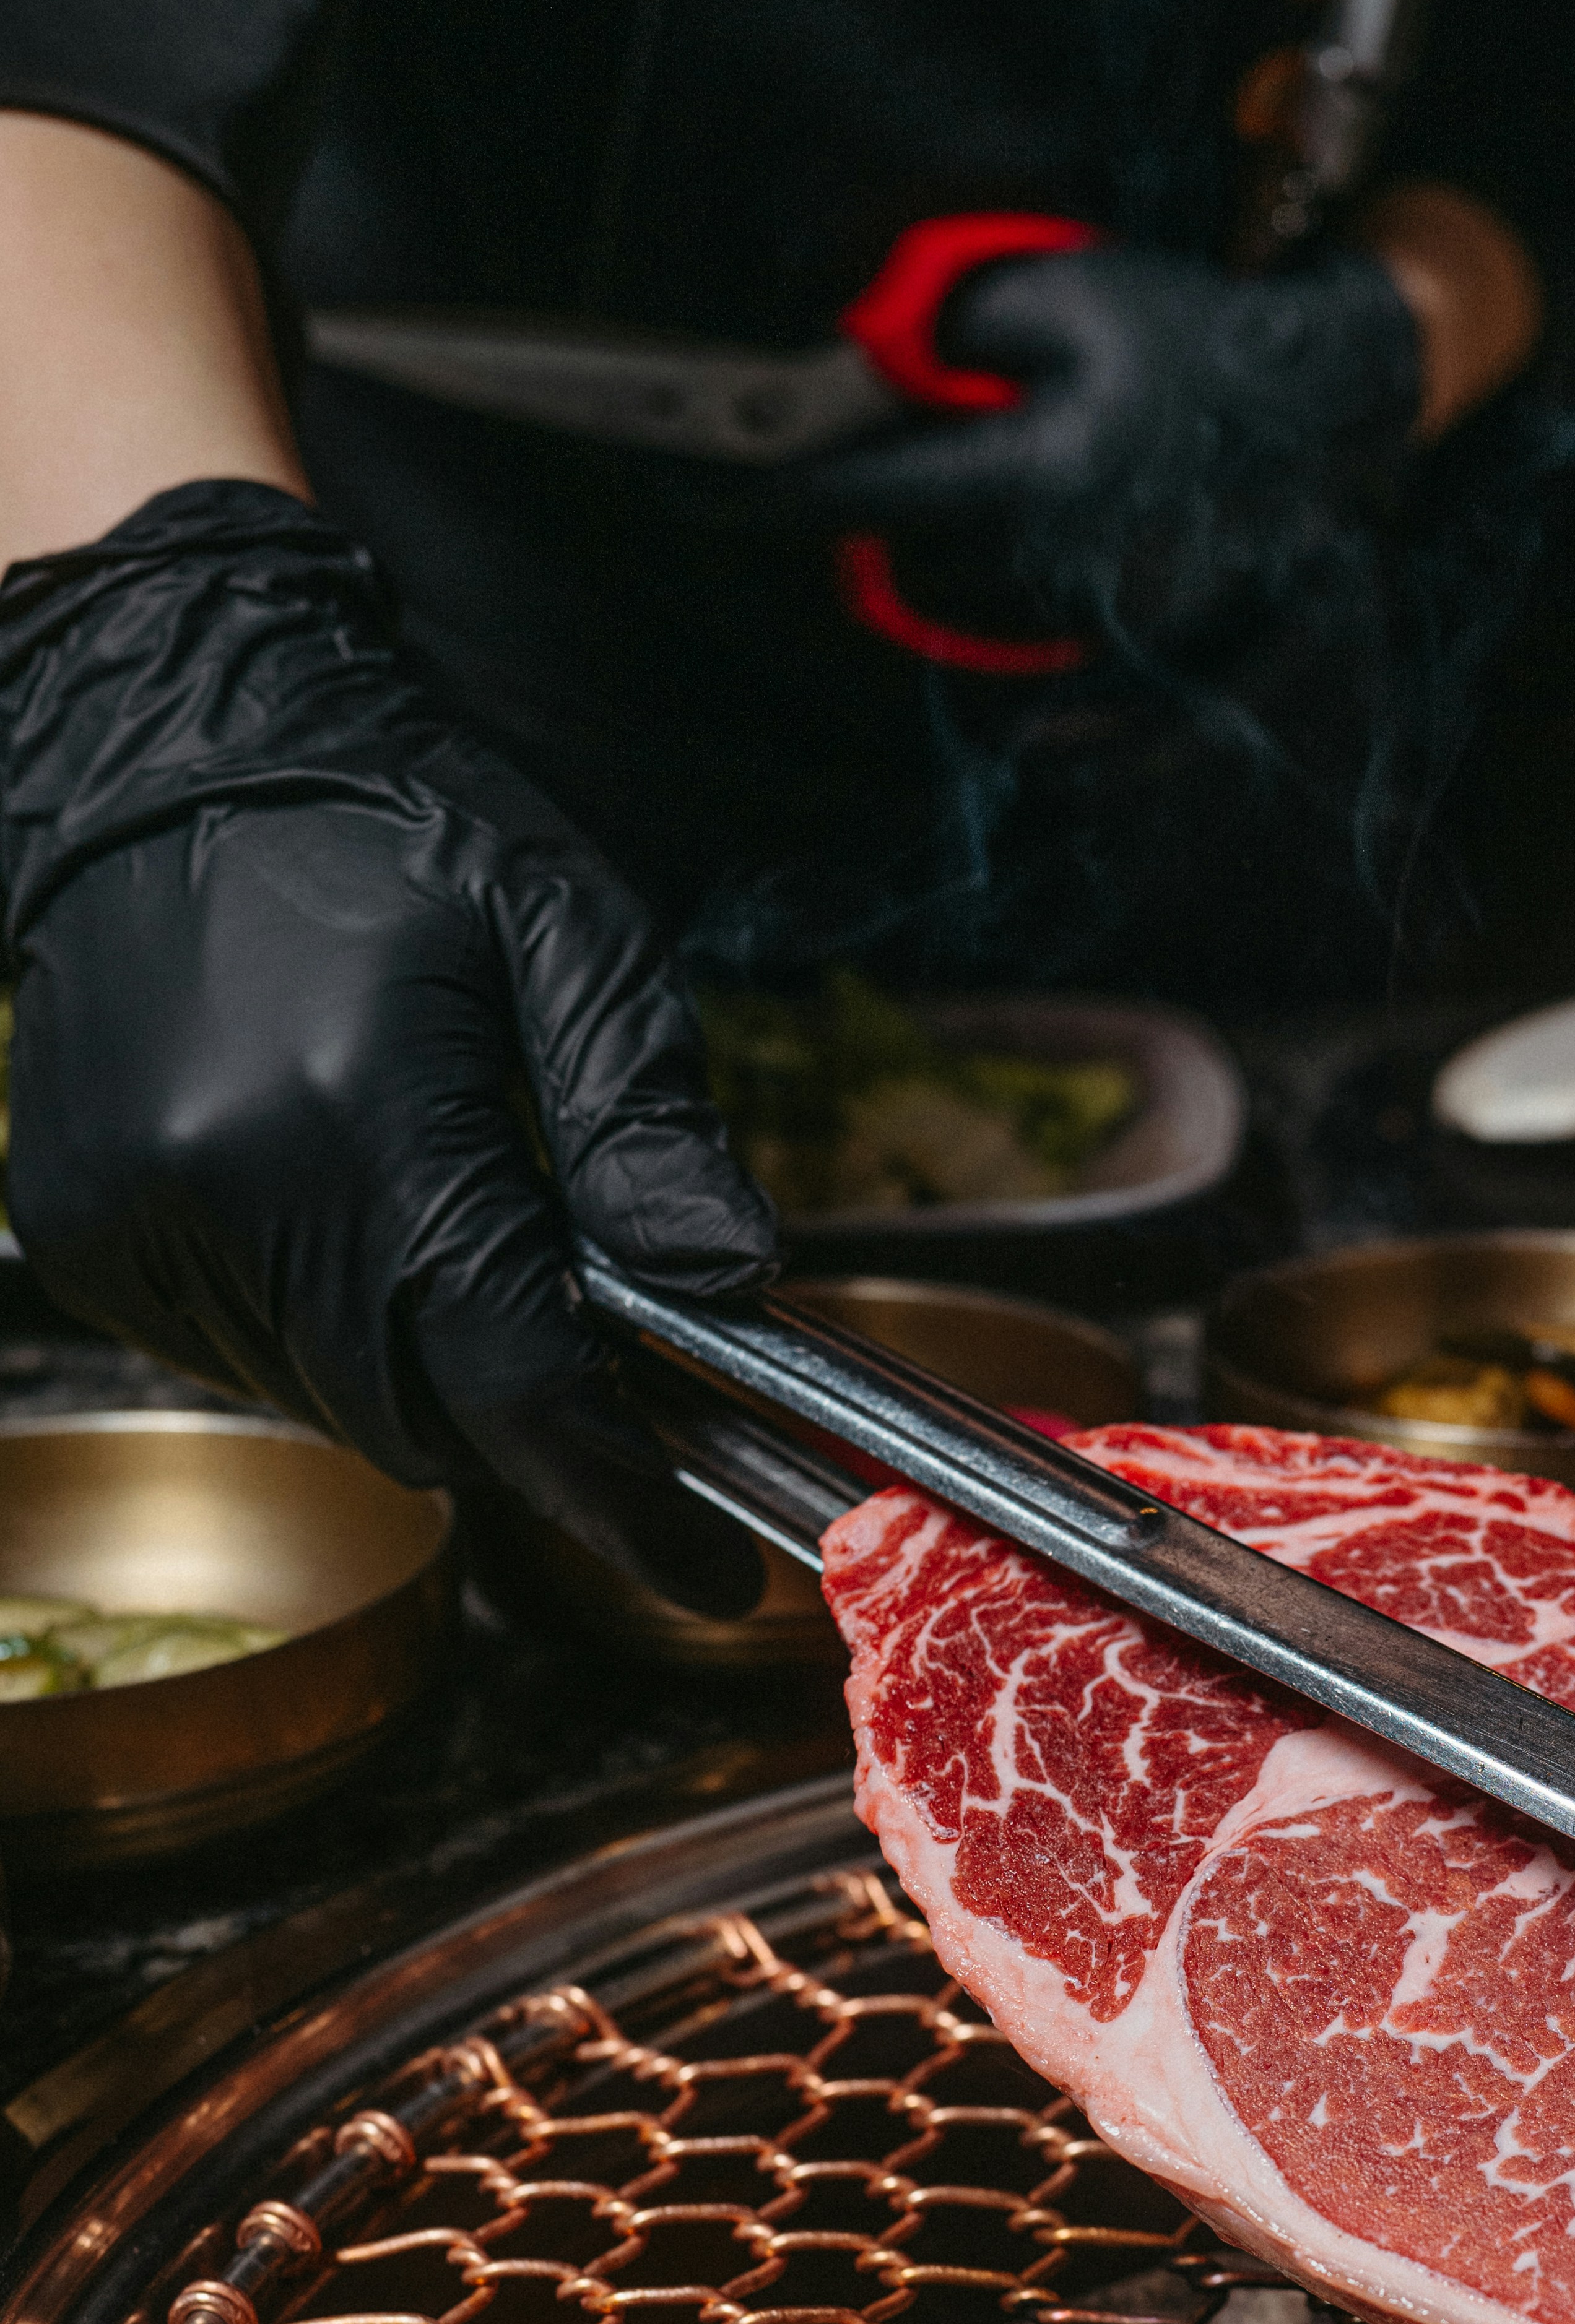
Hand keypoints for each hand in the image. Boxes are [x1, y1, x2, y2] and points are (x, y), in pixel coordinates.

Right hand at [0, 482, 776, 1611]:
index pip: (516, 1383)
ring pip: (338, 1408)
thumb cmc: (391, 830)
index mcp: (363, 1118)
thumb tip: (737, 1279)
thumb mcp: (573, 936)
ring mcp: (136, 1227)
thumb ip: (651, 1121)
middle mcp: (226, 1193)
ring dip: (428, 1377)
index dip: (627, 1498)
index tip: (716, 1570)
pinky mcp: (86, 1236)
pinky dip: (332, 1337)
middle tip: (617, 1383)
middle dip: (532, 1430)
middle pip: (425, 1423)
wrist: (166, 753)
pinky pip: (246, 1359)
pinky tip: (356, 1225)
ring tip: (465, 1245)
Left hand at [776, 245, 1425, 643]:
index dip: (763, 491)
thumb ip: (942, 323)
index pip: (862, 495)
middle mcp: (1064, 565)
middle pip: (901, 571)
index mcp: (1039, 472)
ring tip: (980, 479)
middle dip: (874, 516)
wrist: (1317, 403)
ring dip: (936, 556)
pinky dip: (990, 594)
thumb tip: (853, 362)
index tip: (685, 487)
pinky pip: (1014, 648)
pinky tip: (1015, 539)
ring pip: (953, 615)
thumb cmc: (1185, 334)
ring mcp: (1098, 620)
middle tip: (873, 454)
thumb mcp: (1056, 289)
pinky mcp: (1123, 646)